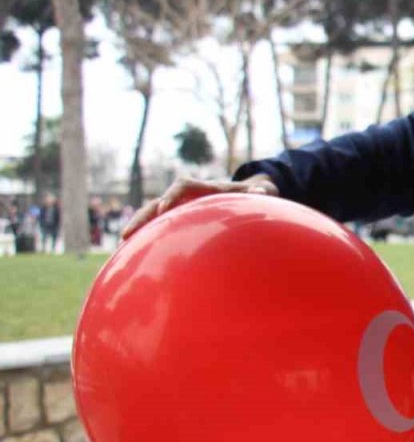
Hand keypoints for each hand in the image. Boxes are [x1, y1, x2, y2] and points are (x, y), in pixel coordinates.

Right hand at [121, 174, 277, 240]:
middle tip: (127, 233)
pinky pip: (156, 227)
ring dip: (137, 227)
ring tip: (122, 243)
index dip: (172, 195)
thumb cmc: (246, 196)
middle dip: (142, 216)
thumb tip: (263, 190)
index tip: (165, 206)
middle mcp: (184, 197)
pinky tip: (133, 255)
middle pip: (157, 203)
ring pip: (151, 216)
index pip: (183, 186)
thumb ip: (257, 192)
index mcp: (202, 188)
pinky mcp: (175, 220)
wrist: (238, 195)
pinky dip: (145, 238)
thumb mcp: (253, 193)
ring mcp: (177, 209)